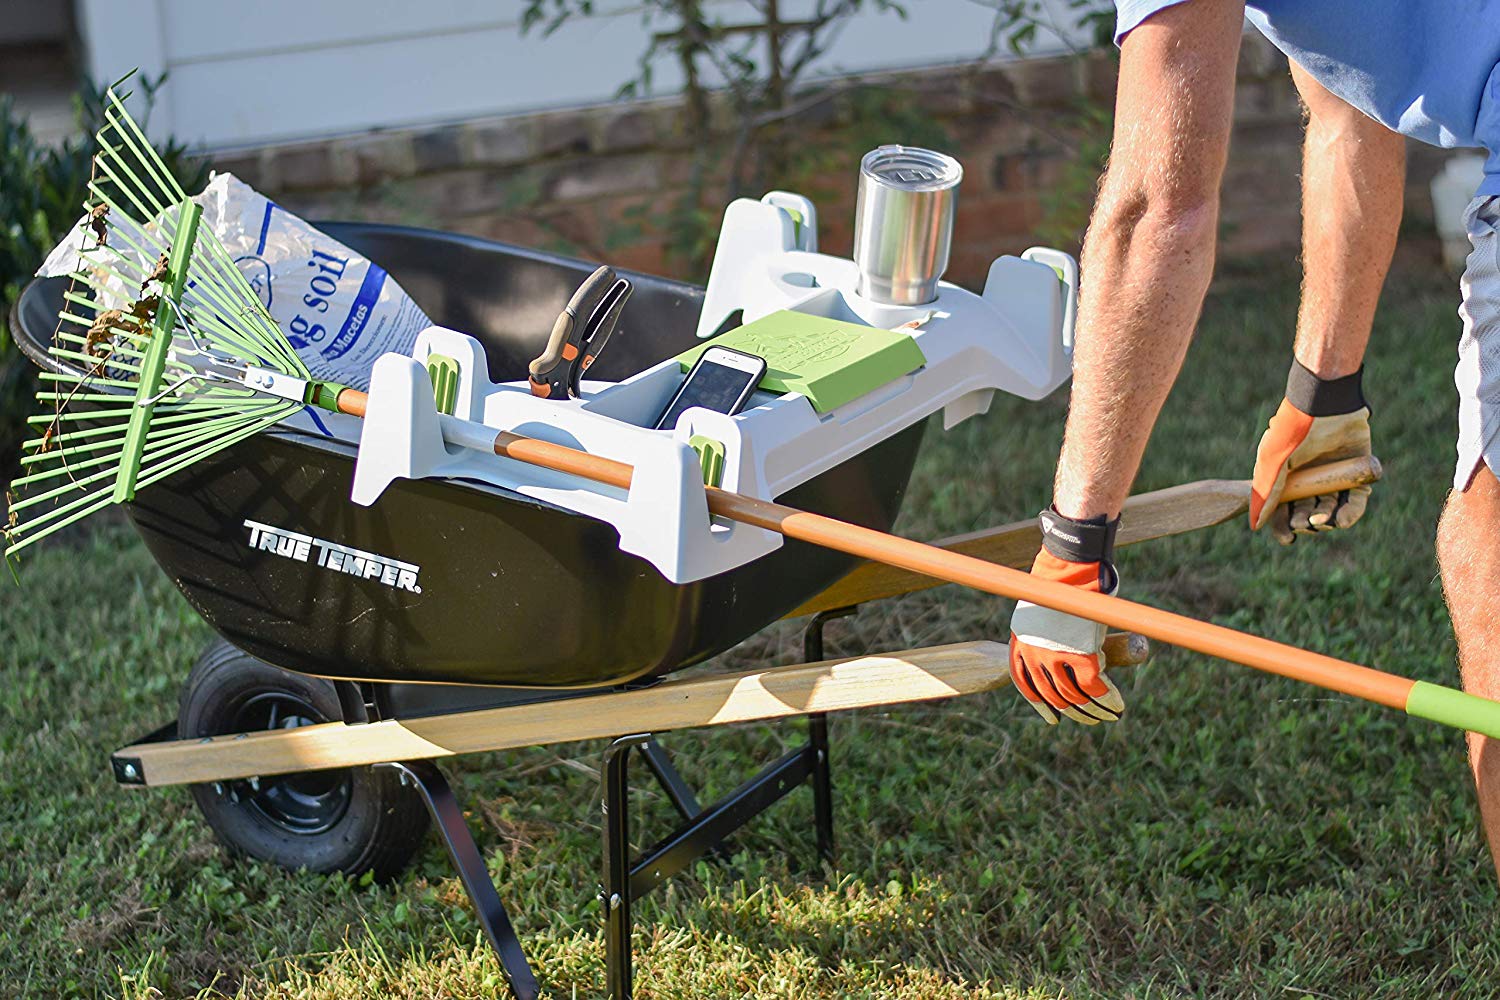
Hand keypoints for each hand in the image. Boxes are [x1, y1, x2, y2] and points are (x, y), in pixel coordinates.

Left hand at [1008, 511, 1124, 725]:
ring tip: (1109, 714)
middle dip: (1074, 712)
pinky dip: (1108, 699)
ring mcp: (1055, 656)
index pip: (1025, 686)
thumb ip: (1049, 635)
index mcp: (1019, 643)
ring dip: (1094, 710)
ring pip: (1075, 696)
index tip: (1053, 719)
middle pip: (1052, 696)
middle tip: (1091, 719)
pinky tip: (1117, 704)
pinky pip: (1095, 687)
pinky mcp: (1080, 654)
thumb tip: (1063, 649)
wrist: (1070, 563)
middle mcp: (1032, 654)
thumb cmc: (1061, 581)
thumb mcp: (1043, 611)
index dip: (1040, 706)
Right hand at [1250, 361, 1372, 544]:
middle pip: (1306, 512)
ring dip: (1325, 520)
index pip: (1282, 510)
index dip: (1283, 526)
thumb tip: (1256, 525)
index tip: (1288, 539)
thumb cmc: (1293, 431)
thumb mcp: (1272, 463)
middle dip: (1304, 522)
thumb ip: (1265, 494)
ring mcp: (1333, 476)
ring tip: (1322, 518)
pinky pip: (1356, 501)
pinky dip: (1350, 514)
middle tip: (1304, 521)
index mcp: (1284, 477)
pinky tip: (1341, 520)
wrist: (1325, 404)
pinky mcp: (1356, 473)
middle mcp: (1308, 479)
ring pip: (1330, 509)